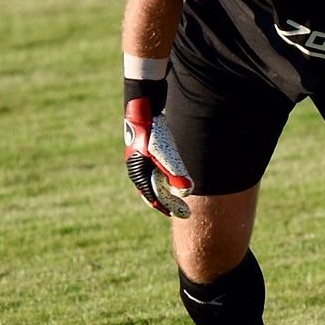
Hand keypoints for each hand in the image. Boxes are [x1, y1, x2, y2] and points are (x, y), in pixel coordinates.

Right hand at [124, 96, 193, 217]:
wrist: (143, 109)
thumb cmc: (152, 133)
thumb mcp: (165, 156)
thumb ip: (176, 174)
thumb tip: (186, 193)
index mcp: (138, 174)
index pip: (153, 197)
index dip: (167, 207)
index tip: (178, 215)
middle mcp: (137, 168)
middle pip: (152, 191)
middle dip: (166, 201)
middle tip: (179, 209)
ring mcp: (140, 158)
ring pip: (153, 180)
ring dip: (164, 189)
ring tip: (176, 195)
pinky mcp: (146, 149)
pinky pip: (155, 168)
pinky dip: (163, 176)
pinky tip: (171, 174)